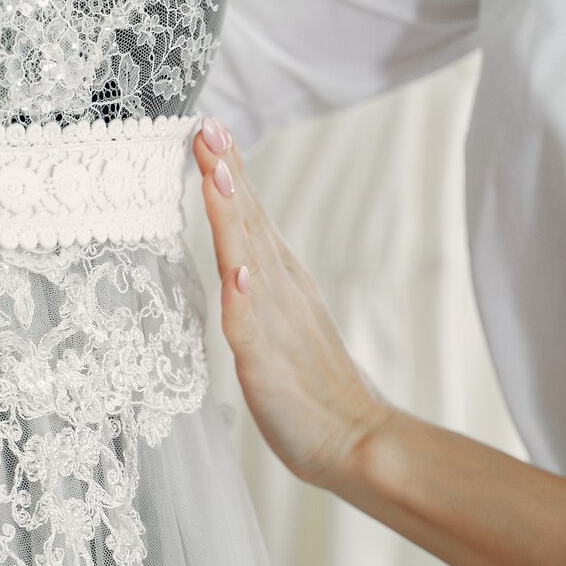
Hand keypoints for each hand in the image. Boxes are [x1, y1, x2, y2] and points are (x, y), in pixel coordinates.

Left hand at [193, 117, 393, 487]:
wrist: (357, 439)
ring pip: (249, 262)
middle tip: (207, 127)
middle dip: (226, 174)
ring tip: (218, 176)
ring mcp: (276, 326)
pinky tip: (238, 274)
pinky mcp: (268, 366)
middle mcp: (280, 292)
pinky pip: (252, 330)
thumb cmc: (311, 385)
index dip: (229, 171)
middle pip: (250, 224)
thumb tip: (238, 251)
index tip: (209, 126)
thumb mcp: (279, 320)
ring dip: (233, 219)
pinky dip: (245, 300)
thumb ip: (259, 284)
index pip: (251, 216)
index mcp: (280, 280)